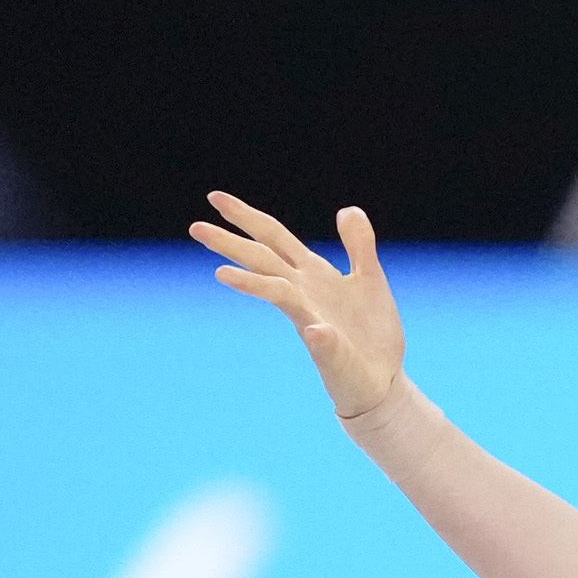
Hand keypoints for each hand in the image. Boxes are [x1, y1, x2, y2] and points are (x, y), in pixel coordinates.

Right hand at [189, 192, 404, 419]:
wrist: (382, 380)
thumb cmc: (371, 332)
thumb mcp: (370, 279)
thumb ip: (358, 245)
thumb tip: (347, 209)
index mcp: (313, 275)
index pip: (273, 238)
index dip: (246, 217)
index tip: (214, 197)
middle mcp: (304, 295)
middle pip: (263, 261)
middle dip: (231, 244)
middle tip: (195, 227)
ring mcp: (314, 322)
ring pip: (279, 296)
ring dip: (252, 284)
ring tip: (221, 273)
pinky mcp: (331, 353)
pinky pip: (324, 342)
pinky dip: (319, 335)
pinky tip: (316, 330)